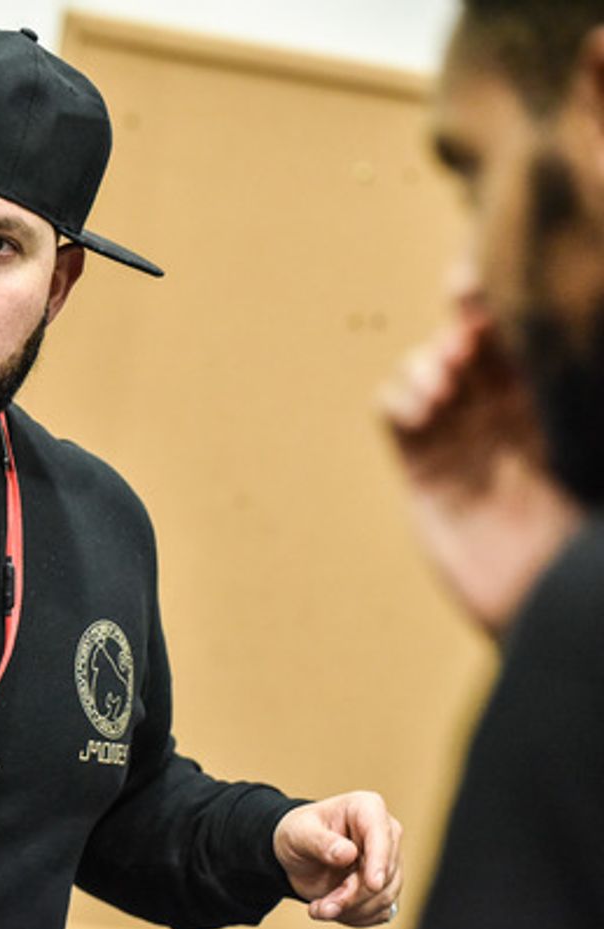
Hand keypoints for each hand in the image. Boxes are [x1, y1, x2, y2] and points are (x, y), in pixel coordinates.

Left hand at [274, 792, 402, 925]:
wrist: (298, 855)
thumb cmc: (299, 833)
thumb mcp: (299, 833)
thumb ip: (320, 842)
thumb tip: (348, 853)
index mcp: (367, 808)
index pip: (381, 835)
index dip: (379, 861)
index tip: (372, 884)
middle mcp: (386, 834)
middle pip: (384, 874)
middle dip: (352, 895)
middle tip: (322, 906)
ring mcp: (389, 863)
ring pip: (384, 897)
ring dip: (350, 909)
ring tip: (319, 908)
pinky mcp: (387, 887)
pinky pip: (380, 911)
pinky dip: (354, 916)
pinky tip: (331, 909)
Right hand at [379, 311, 580, 636]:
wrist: (538, 600)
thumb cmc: (580, 536)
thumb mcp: (594, 457)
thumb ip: (588, 402)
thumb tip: (599, 335)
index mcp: (544, 405)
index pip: (514, 339)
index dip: (492, 304)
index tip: (474, 279)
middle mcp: (497, 414)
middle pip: (465, 344)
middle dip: (457, 325)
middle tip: (463, 342)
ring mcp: (453, 439)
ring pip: (423, 371)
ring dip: (423, 364)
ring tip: (440, 386)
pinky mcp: (418, 467)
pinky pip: (393, 414)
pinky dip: (397, 398)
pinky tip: (417, 410)